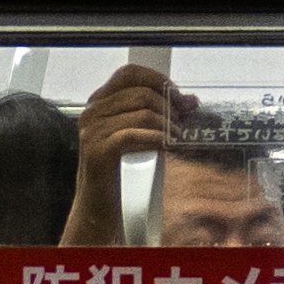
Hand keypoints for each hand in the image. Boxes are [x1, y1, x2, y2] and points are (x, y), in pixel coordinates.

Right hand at [60, 63, 197, 246]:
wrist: (98, 209)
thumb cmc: (120, 173)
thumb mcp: (139, 137)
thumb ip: (159, 115)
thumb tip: (190, 101)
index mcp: (99, 103)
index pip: (130, 73)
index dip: (158, 80)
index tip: (178, 97)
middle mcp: (92, 113)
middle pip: (139, 92)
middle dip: (168, 105)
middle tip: (182, 122)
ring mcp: (92, 132)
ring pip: (140, 112)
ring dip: (166, 124)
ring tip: (176, 138)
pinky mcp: (98, 152)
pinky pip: (133, 134)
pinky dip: (156, 138)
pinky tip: (166, 146)